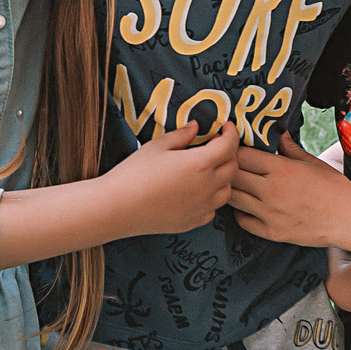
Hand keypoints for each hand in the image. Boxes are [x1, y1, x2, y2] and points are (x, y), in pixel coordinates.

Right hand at [99, 120, 238, 235]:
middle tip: (215, 145)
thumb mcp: (156, 147)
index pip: (229, 145)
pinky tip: (195, 192)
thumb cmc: (133, 174)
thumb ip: (181, 136)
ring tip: (207, 170)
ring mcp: (202, 207)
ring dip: (223, 177)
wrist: (117, 208)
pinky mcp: (193, 222)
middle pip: (233, 167)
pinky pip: (212, 208)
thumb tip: (195, 127)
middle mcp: (207, 187)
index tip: (226, 127)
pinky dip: (210, 198)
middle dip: (229, 153)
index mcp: (200, 164)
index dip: (231, 133)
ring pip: (227, 190)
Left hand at [230, 134, 350, 247]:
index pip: (241, 154)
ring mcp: (269, 213)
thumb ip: (291, 149)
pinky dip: (240, 212)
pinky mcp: (271, 232)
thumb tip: (279, 134)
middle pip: (232, 175)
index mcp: (281, 169)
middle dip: (227, 168)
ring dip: (231, 189)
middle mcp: (271, 191)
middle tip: (228, 166)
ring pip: (232, 198)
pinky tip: (247, 206)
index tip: (233, 149)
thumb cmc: (335, 188)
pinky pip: (242, 220)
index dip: (233, 150)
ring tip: (236, 185)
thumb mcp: (313, 163)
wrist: (349, 219)